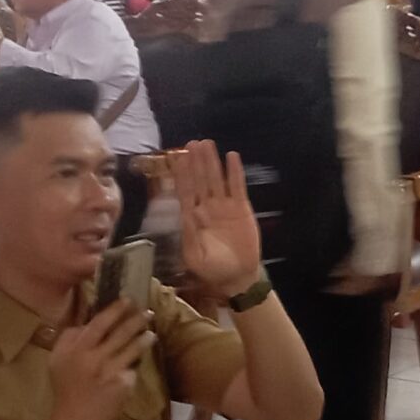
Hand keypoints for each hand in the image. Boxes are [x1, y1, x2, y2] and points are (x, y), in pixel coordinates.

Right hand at [46, 300, 155, 419]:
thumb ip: (69, 338)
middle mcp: (95, 358)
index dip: (115, 310)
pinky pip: (133, 368)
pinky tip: (138, 360)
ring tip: (150, 333)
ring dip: (144, 338)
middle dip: (136, 320)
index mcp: (77, 349)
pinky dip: (136, 363)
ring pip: (133, 349)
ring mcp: (111, 371)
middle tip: (147, 312)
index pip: (99, 323)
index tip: (127, 300)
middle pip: (120, 333)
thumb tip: (88, 320)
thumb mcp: (57, 359)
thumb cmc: (66, 387)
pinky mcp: (123, 385)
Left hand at [175, 141, 262, 292]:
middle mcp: (206, 207)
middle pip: (200, 179)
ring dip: (212, 162)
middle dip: (196, 162)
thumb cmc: (212, 270)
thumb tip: (186, 216)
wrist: (237, 277)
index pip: (185, 191)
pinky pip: (237, 186)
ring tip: (208, 144)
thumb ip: (189, 237)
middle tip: (193, 142)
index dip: (182, 174)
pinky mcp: (241, 208)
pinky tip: (232, 157)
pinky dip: (234, 172)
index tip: (178, 157)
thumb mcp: (194, 258)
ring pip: (216, 179)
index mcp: (192, 218)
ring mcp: (224, 206)